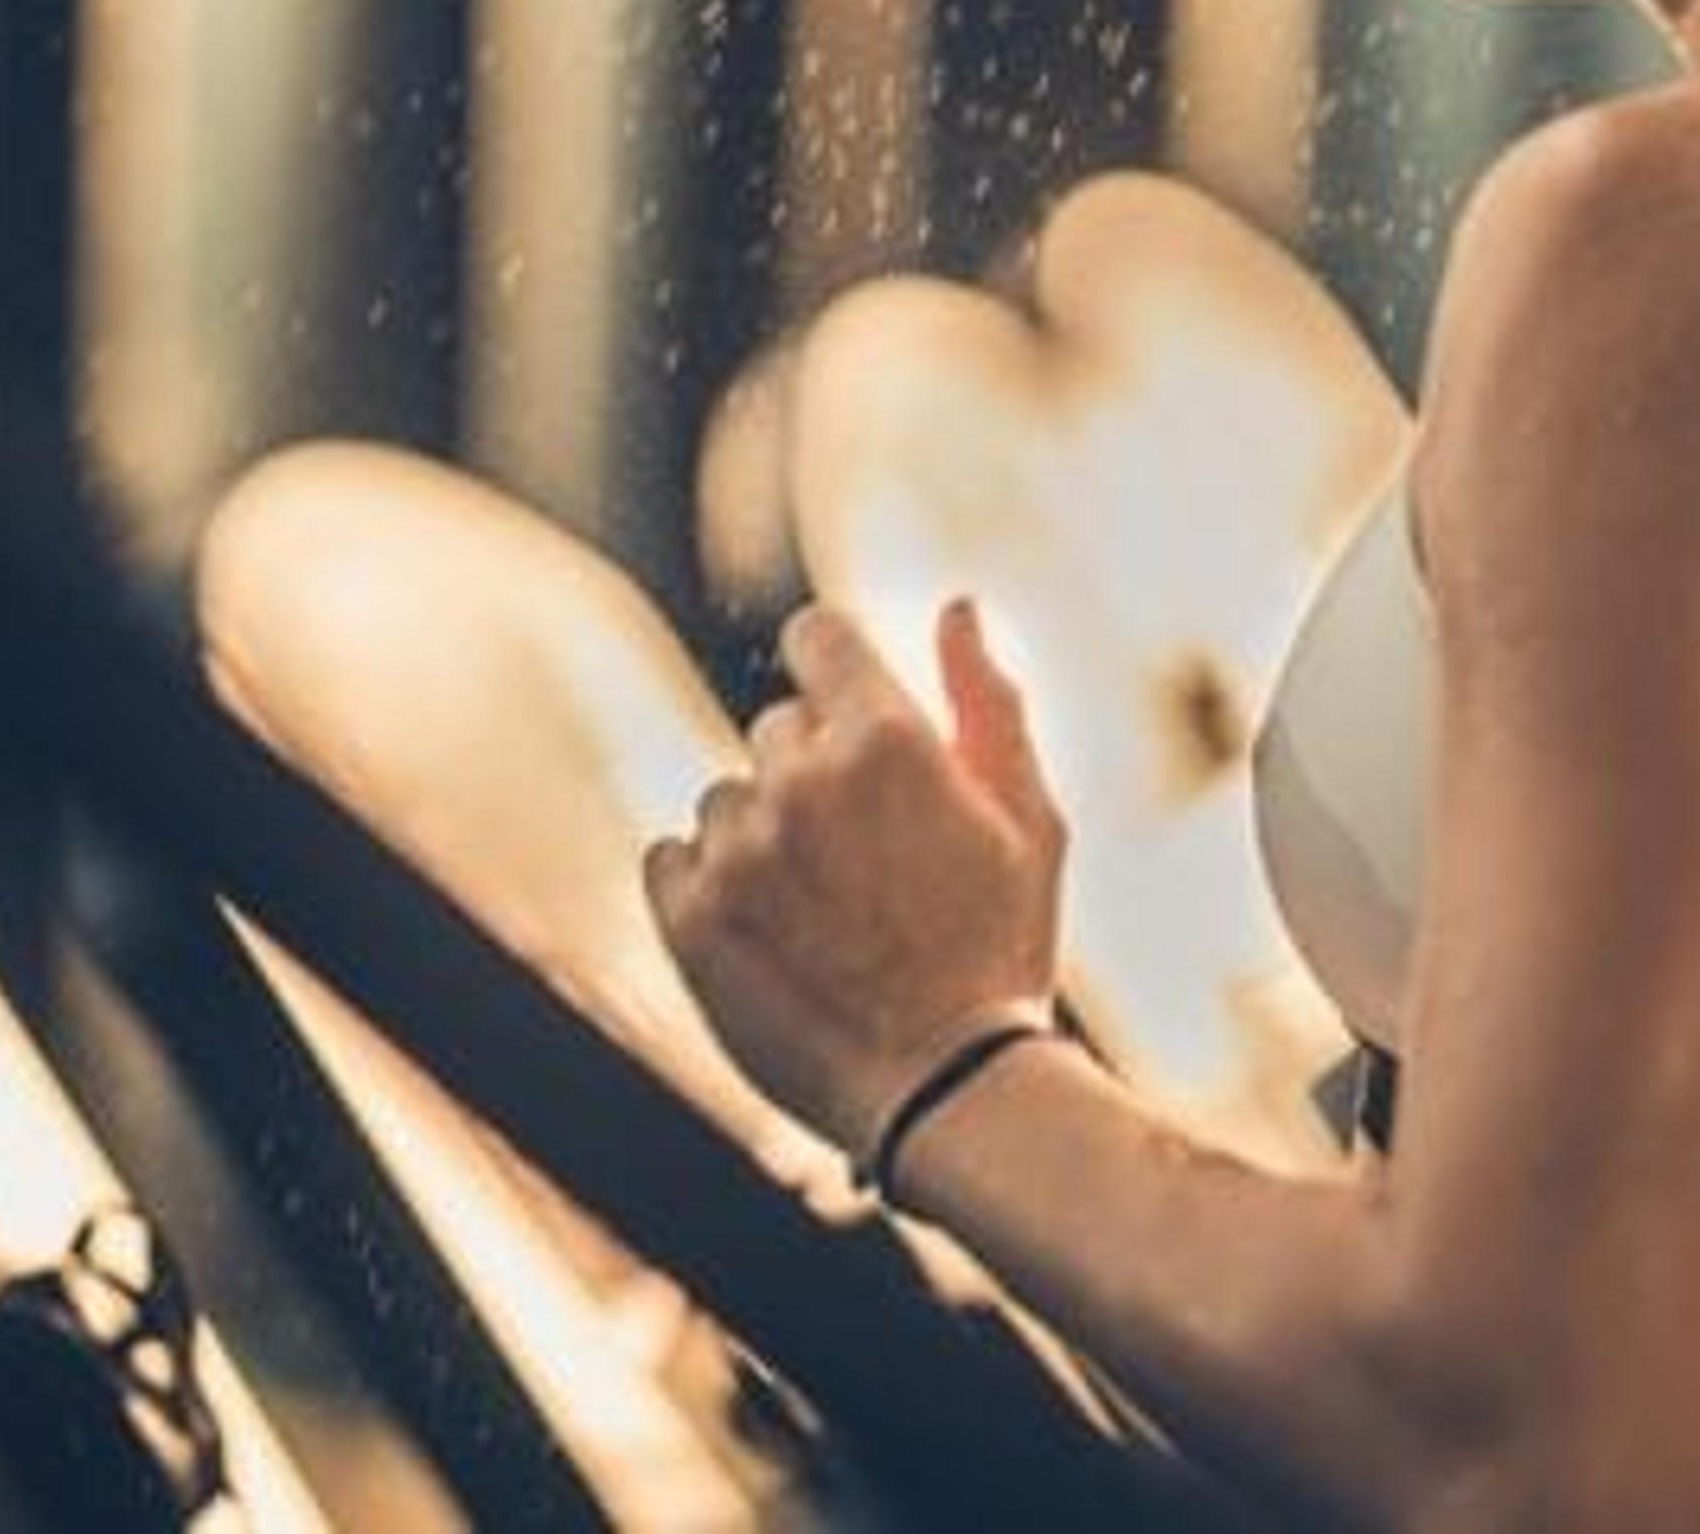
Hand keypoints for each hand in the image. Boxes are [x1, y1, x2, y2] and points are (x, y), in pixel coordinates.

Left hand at [642, 597, 1068, 1159]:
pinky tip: (769, 940)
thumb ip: (987, 703)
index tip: (850, 724)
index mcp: (888, 740)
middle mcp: (801, 781)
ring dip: (763, 841)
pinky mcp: (688, 917)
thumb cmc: (1001, 954)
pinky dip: (707, 890)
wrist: (945, 1093)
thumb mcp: (1029, 823)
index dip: (834, 673)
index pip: (816, 638)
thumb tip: (956, 605)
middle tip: (870, 867)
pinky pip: (670, 860)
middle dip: (816, 778)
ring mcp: (738, 849)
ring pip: (726, 801)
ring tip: (825, 920)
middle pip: (776, 729)